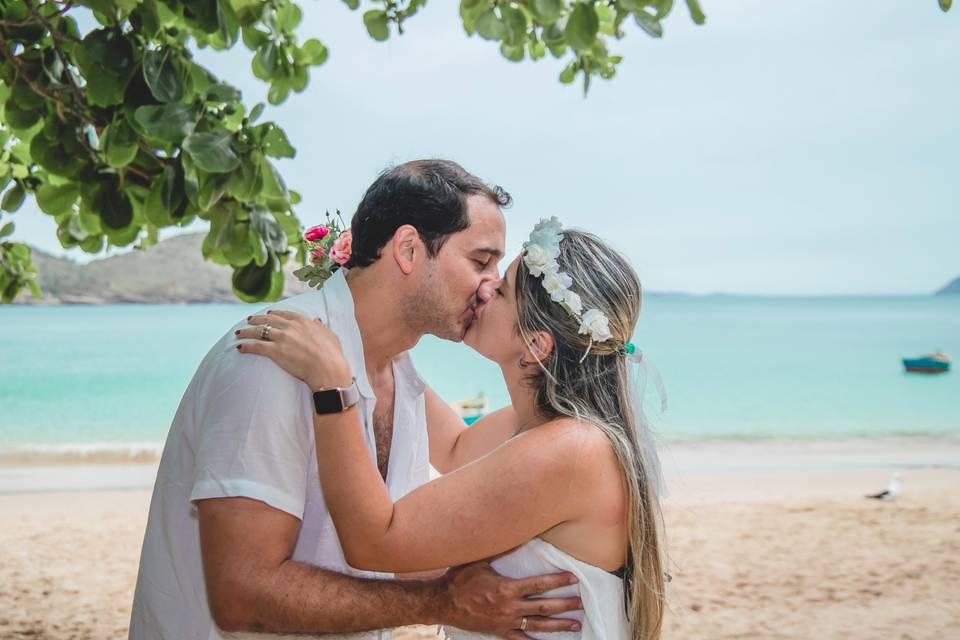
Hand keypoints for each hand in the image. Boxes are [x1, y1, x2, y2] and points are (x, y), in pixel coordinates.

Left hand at [236, 310, 352, 390]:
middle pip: (268, 320)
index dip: (274, 313)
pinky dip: (246, 346)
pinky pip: (256, 346)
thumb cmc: (332, 354)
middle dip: (256, 319)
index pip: (284, 314)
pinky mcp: (276, 351)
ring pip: (259, 331)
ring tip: (239, 333)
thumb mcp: (329, 335)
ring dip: (247, 331)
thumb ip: (321, 327)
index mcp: (302, 321)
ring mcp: (282, 338)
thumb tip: (316, 320)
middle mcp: (290, 327)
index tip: (268, 314)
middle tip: (248, 320)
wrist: (328, 369)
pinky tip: (239, 347)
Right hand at [436, 560, 581, 638]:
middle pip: (543, 606)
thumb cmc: (459, 579)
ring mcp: (505, 622)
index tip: (573, 578)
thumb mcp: (479, 561)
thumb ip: (499, 549)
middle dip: (564, 604)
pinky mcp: (499, 632)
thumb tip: (516, 534)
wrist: (442, 602)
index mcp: (506, 588)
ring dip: (558, 625)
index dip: (558, 581)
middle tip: (581, 603)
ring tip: (576, 624)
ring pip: (537, 625)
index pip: (539, 584)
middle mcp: (509, 607)